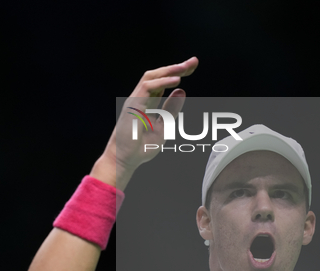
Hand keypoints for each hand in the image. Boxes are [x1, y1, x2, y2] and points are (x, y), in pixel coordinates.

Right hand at [95, 57, 198, 189]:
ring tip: (185, 67)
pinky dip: (162, 83)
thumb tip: (181, 91)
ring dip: (169, 70)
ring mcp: (135, 101)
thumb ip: (171, 109)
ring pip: (151, 77)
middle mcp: (141, 98)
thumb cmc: (141, 147)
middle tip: (193, 62)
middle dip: (176, 67)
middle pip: (158, 75)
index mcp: (149, 103)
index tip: (192, 67)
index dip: (178, 73)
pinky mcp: (132, 105)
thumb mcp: (163, 126)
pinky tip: (176, 81)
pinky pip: (147, 87)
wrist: (126, 159)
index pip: (164, 82)